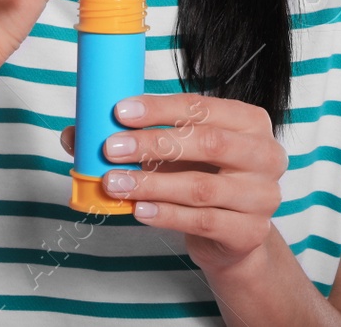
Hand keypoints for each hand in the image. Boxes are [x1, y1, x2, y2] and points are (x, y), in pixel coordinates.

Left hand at [58, 93, 287, 274]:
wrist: (234, 234)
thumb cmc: (204, 178)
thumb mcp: (176, 153)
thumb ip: (135, 137)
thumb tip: (75, 134)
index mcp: (250, 122)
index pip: (203, 107)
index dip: (160, 109)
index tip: (120, 111)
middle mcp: (265, 155)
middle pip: (208, 142)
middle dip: (153, 143)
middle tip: (111, 148)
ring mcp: (262, 196)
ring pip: (201, 187)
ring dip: (151, 183)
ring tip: (114, 183)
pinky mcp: (251, 232)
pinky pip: (203, 221)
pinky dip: (166, 214)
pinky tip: (138, 209)